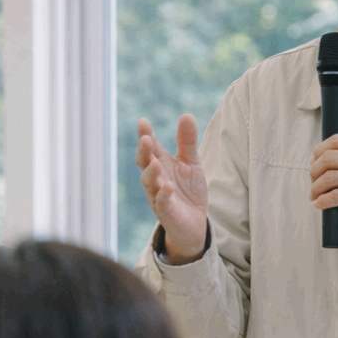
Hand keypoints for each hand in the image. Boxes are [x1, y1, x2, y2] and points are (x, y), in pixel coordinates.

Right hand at [136, 115, 209, 262]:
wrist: (194, 222)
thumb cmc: (188, 190)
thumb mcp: (191, 163)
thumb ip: (187, 142)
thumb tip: (186, 115)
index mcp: (160, 163)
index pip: (150, 147)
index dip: (145, 135)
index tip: (142, 122)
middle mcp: (155, 178)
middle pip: (144, 163)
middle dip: (144, 152)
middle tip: (146, 140)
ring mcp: (158, 195)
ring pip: (149, 183)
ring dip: (151, 172)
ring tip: (156, 163)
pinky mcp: (166, 212)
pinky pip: (162, 203)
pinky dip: (164, 194)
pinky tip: (167, 186)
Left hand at [309, 134, 337, 244]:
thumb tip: (326, 152)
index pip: (337, 140)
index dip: (318, 151)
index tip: (313, 162)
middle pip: (328, 158)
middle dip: (313, 171)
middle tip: (313, 182)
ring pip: (329, 177)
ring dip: (315, 188)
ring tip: (314, 195)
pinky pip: (336, 196)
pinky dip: (322, 201)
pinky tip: (319, 203)